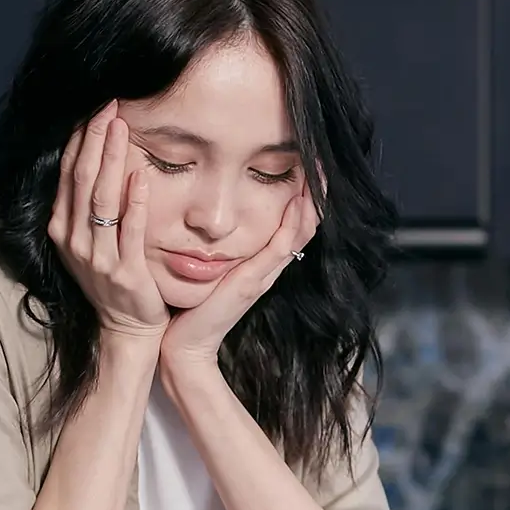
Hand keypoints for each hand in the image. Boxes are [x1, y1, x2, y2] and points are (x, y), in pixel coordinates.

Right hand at [48, 100, 168, 341]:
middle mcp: (73, 241)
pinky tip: (141, 176)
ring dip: (112, 160)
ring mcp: (97, 258)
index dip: (80, 141)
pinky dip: (134, 202)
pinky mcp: (124, 272)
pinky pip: (128, 231)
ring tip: (121, 128)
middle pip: (82, 180)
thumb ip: (87, 207)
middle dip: (94, 140)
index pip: (69, 175)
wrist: (126, 328)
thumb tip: (94, 160)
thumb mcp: (89, 241)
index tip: (93, 109)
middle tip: (108, 106)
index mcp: (62, 229)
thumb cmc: (112, 279)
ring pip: (101, 200)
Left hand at [159, 182, 318, 372]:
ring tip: (319, 177)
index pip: (292, 228)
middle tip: (324, 166)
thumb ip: (219, 255)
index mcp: (260, 266)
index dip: (305, 202)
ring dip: (311, 205)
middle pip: (303, 228)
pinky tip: (298, 203)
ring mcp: (263, 275)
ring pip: (298, 234)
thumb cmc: (192, 309)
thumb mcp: (211, 273)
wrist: (185, 343)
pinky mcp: (253, 282)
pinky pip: (279, 248)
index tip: (310, 173)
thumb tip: (212, 228)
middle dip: (316, 197)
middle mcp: (267, 269)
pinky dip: (292, 225)